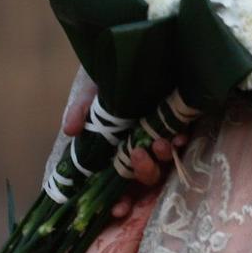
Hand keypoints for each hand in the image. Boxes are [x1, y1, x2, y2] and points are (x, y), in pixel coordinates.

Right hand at [58, 71, 184, 217]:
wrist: (140, 43)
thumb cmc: (108, 68)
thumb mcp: (91, 86)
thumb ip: (81, 108)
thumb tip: (69, 130)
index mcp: (113, 144)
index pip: (114, 178)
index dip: (118, 198)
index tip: (118, 209)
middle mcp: (136, 144)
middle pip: (141, 175)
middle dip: (142, 172)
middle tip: (138, 155)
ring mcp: (158, 136)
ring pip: (163, 162)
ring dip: (160, 159)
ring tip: (160, 143)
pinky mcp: (179, 123)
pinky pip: (182, 142)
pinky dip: (179, 142)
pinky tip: (178, 136)